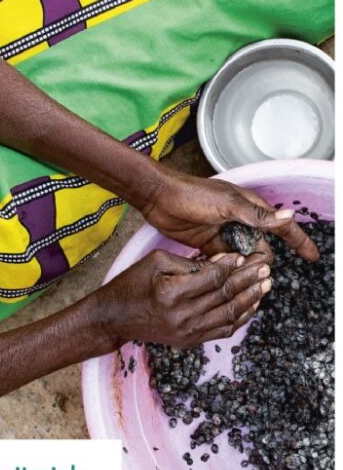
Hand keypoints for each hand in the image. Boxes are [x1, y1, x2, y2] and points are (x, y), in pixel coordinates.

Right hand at [95, 249, 270, 349]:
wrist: (115, 318)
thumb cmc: (133, 283)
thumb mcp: (156, 261)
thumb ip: (190, 262)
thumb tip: (223, 261)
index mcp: (172, 292)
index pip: (213, 277)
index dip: (231, 265)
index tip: (244, 255)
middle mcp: (183, 316)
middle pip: (225, 295)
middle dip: (249, 279)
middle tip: (266, 267)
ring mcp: (187, 332)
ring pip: (230, 315)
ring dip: (251, 298)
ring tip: (266, 284)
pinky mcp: (190, 342)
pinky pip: (223, 330)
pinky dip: (241, 318)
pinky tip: (253, 304)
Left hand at [141, 166, 318, 261]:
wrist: (158, 198)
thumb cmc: (192, 194)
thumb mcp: (227, 203)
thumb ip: (256, 214)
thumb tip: (289, 216)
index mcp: (250, 207)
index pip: (280, 225)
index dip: (297, 240)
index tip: (312, 256)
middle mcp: (240, 221)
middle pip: (262, 247)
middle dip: (263, 261)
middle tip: (257, 271)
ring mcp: (224, 234)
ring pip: (244, 258)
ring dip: (245, 268)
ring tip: (239, 275)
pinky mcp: (208, 246)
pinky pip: (226, 263)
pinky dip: (228, 270)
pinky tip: (224, 276)